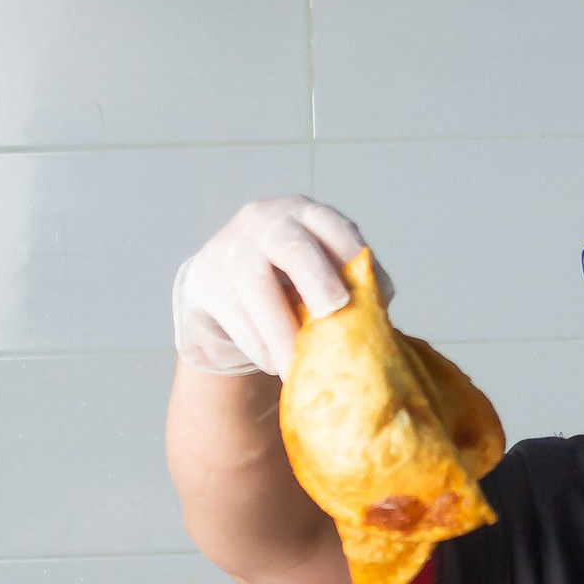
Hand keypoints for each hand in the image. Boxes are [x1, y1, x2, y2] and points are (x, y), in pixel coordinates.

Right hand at [172, 196, 373, 377]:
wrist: (222, 283)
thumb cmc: (288, 279)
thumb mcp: (320, 268)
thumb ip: (349, 282)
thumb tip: (377, 311)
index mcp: (305, 215)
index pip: (332, 226)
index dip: (351, 255)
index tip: (368, 293)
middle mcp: (266, 222)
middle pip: (293, 247)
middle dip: (316, 279)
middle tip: (333, 311)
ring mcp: (231, 249)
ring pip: (259, 290)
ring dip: (284, 335)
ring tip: (301, 367)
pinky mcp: (207, 282)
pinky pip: (237, 319)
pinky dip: (261, 347)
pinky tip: (276, 363)